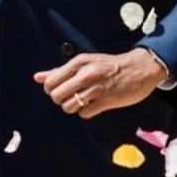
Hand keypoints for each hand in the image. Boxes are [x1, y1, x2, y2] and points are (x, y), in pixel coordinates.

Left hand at [34, 47, 165, 118]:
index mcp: (78, 63)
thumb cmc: (108, 65)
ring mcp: (96, 89)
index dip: (51, 89)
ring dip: (73, 107)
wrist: (139, 68)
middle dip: (60, 100)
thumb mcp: (84, 63)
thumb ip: (59, 71)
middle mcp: (85, 75)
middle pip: (56, 96)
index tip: (61, 89)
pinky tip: (93, 105)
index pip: (50, 82)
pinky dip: (85, 112)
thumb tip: (37, 77)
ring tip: (82, 101)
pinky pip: (84, 113)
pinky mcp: (107, 101)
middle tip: (71, 97)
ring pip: (68, 106)